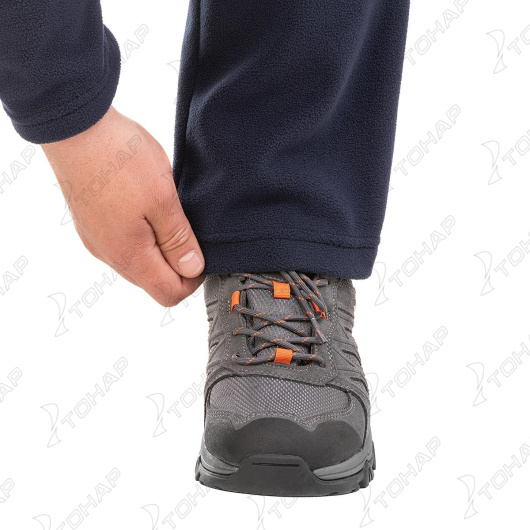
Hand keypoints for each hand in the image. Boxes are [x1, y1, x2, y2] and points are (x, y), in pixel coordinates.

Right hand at [42, 106, 204, 305]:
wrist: (74, 127)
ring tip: (168, 214)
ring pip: (138, 262)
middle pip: (152, 280)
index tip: (203, 253)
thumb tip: (191, 269)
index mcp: (129, 255)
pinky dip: (142, 236)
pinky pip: (123, 244)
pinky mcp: (91, 224)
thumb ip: (178, 239)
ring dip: (159, 248)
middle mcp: (109, 255)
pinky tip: (148, 208)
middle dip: (177, 264)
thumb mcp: (163, 199)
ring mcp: (97, 240)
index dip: (192, 280)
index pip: (168, 294)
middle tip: (188, 229)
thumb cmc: (119, 159)